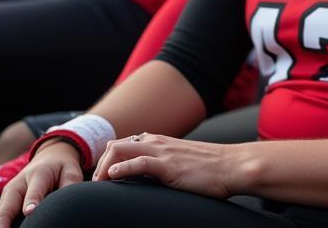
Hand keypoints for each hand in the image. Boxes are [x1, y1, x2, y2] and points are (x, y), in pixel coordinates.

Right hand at [0, 142, 81, 227]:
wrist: (48, 156)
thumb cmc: (61, 167)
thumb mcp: (70, 171)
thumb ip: (70, 184)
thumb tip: (69, 203)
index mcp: (38, 174)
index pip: (34, 191)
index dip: (31, 202)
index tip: (29, 212)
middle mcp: (17, 185)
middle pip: (5, 209)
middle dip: (2, 225)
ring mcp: (7, 194)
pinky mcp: (3, 201)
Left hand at [93, 133, 236, 198]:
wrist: (232, 166)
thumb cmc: (210, 167)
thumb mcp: (180, 161)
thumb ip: (163, 163)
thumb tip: (149, 175)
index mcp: (160, 141)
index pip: (122, 144)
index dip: (108, 160)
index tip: (101, 180)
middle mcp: (158, 142)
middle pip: (116, 146)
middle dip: (101, 164)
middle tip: (96, 186)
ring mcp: (163, 152)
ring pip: (122, 151)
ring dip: (105, 167)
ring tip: (98, 183)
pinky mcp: (169, 165)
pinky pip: (140, 164)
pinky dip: (123, 168)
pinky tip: (113, 176)